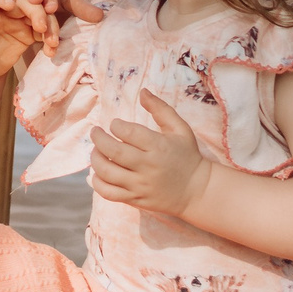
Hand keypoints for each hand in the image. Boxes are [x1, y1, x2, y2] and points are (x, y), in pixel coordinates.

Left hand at [0, 0, 43, 80]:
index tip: (10, 3)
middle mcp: (2, 10)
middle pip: (21, 1)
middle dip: (34, 9)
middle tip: (41, 26)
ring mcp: (17, 19)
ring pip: (37, 12)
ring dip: (48, 23)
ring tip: (51, 42)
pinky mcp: (28, 32)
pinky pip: (44, 30)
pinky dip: (50, 38)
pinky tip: (51, 50)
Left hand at [88, 91, 212, 216]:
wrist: (197, 191)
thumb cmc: (187, 155)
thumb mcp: (180, 129)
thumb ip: (161, 109)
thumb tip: (142, 91)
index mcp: (158, 146)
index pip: (128, 132)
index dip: (116, 125)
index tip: (116, 125)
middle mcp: (148, 166)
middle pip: (113, 151)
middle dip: (98, 138)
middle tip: (95, 132)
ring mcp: (141, 185)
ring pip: (107, 172)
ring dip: (95, 159)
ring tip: (96, 151)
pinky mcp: (136, 200)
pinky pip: (109, 193)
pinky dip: (97, 183)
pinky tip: (98, 173)